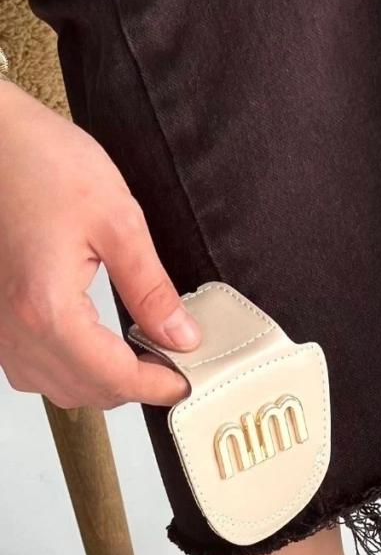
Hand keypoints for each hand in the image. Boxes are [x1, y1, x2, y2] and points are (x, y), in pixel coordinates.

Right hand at [0, 83, 199, 408]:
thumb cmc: (41, 163)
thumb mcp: (118, 221)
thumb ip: (151, 289)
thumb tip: (181, 335)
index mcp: (47, 308)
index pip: (112, 377)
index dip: (157, 386)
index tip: (188, 381)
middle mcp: (14, 327)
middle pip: (83, 391)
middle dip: (132, 387)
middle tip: (174, 365)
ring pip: (53, 386)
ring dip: (99, 383)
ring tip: (140, 356)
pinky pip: (30, 366)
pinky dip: (67, 368)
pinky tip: (96, 345)